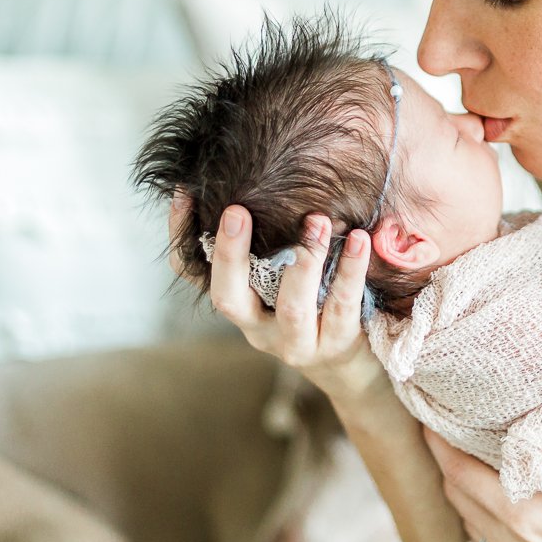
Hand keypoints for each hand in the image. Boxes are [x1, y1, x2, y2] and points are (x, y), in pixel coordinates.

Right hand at [168, 193, 386, 403]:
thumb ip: (269, 243)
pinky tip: (360, 239)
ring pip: (292, 307)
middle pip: (228, 297)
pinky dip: (350, 271)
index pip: (194, 273)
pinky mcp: (335, 344)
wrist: (348, 368)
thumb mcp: (279, 280)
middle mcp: (256, 326)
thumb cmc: (310, 308)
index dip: (181, 236)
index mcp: (238, 302)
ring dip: (303, 261)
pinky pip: (341, 306)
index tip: (184, 192)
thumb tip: (265, 174)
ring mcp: (295, 341)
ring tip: (317, 220)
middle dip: (230, 254)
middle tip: (237, 210)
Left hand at [425, 404, 541, 541]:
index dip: (440, 442)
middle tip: (448, 425)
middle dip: (447, 459)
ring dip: (465, 487)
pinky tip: (504, 496)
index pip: (460, 473)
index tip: (430, 414)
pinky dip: (484, 514)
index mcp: (526, 518)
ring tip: (473, 454)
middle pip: (457, 496)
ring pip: (470, 521)